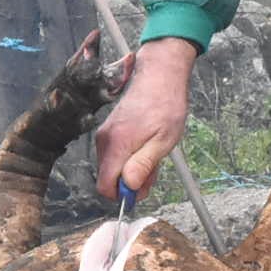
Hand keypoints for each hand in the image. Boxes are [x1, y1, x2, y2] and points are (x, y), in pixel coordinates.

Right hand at [94, 38, 198, 203]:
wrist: (159, 76)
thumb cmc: (165, 105)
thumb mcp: (163, 141)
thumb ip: (143, 165)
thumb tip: (128, 186)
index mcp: (117, 145)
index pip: (105, 186)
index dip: (122, 194)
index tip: (140, 188)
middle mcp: (105, 140)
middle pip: (108, 178)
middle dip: (129, 181)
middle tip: (152, 170)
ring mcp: (105, 135)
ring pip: (112, 167)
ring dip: (131, 168)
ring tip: (152, 153)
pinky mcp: (108, 131)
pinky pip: (114, 154)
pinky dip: (128, 157)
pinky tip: (145, 146)